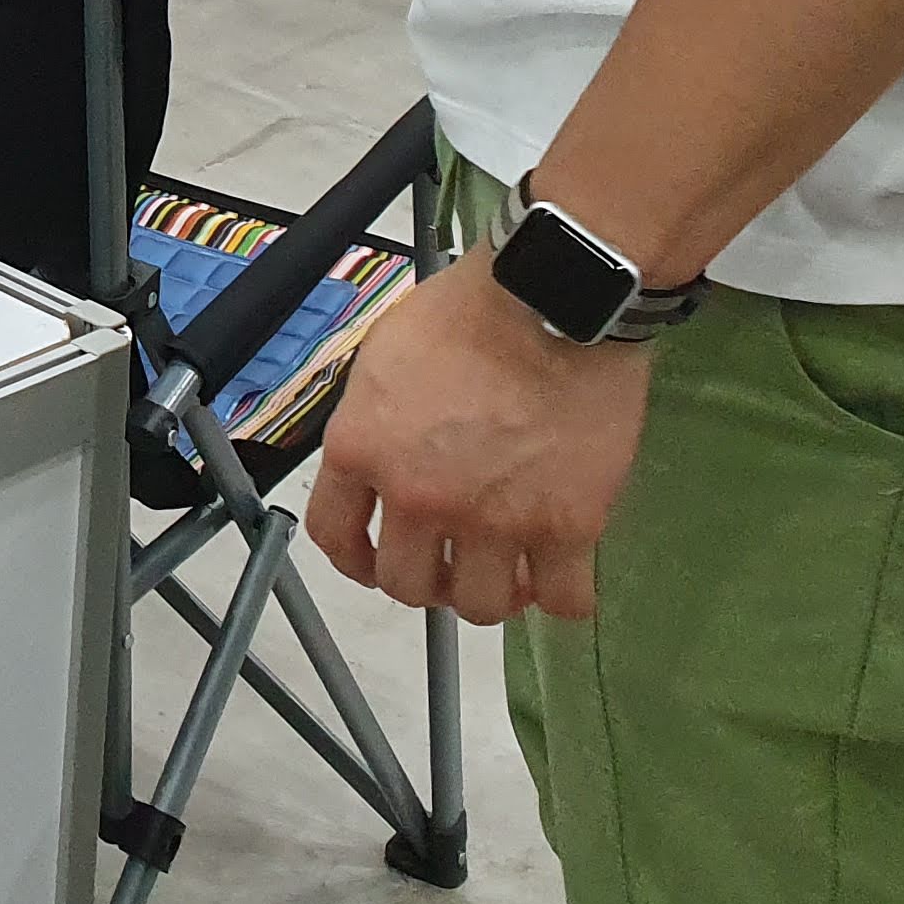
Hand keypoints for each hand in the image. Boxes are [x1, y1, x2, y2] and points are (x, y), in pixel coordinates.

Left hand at [307, 253, 654, 624]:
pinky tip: (556, 574)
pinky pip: (563, 600)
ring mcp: (495, 519)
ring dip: (488, 594)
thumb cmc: (465, 311)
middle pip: (407, 585)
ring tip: (504, 569)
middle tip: (447, 562)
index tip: (372, 560)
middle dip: (424, 580)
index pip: (334, 536)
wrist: (551, 297)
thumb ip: (371, 424)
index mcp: (362, 450)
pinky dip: (558, 597)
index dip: (353, 558)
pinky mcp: (568, 526)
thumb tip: (377, 461)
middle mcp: (419, 497)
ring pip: (481, 606)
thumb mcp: (381, 358)